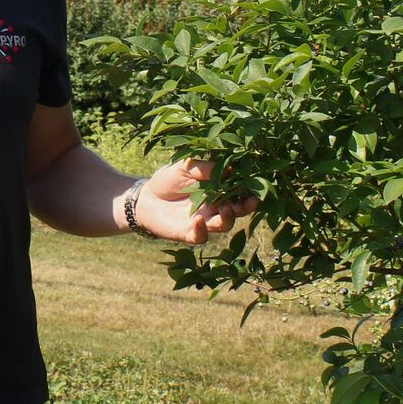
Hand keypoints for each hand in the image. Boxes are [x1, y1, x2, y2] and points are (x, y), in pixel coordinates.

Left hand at [135, 158, 258, 243]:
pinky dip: (202, 230)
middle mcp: (214, 208)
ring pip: (224, 225)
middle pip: (238, 210)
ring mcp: (203, 222)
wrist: (145, 198)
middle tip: (252, 199)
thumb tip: (230, 169)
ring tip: (225, 206)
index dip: (249, 189)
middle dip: (246, 206)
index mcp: (217, 191)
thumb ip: (206, 168)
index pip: (238, 191)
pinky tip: (198, 219)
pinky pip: (201, 237)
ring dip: (228, 217)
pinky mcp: (189, 233)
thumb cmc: (167, 180)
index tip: (257, 183)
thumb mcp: (186, 166)